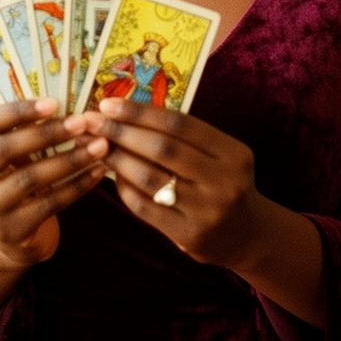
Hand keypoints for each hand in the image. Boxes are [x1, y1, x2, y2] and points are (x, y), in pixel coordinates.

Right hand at [0, 97, 107, 269]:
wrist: (11, 237)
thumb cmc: (14, 180)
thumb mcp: (7, 157)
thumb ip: (23, 132)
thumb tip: (66, 104)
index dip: (19, 111)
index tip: (55, 103)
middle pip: (5, 149)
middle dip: (47, 133)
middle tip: (82, 123)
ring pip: (30, 178)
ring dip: (70, 159)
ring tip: (100, 146)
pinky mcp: (11, 231)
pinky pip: (50, 203)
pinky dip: (77, 185)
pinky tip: (98, 171)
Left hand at [83, 98, 268, 271]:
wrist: (248, 234)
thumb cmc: (223, 182)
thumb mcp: (219, 155)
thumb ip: (184, 137)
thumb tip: (128, 112)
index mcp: (232, 153)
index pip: (179, 124)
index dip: (140, 112)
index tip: (108, 104)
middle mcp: (223, 181)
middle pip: (163, 149)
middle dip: (122, 132)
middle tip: (93, 121)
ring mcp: (207, 212)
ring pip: (150, 178)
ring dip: (118, 158)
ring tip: (96, 145)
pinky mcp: (189, 236)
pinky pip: (146, 208)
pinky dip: (124, 188)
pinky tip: (113, 175)